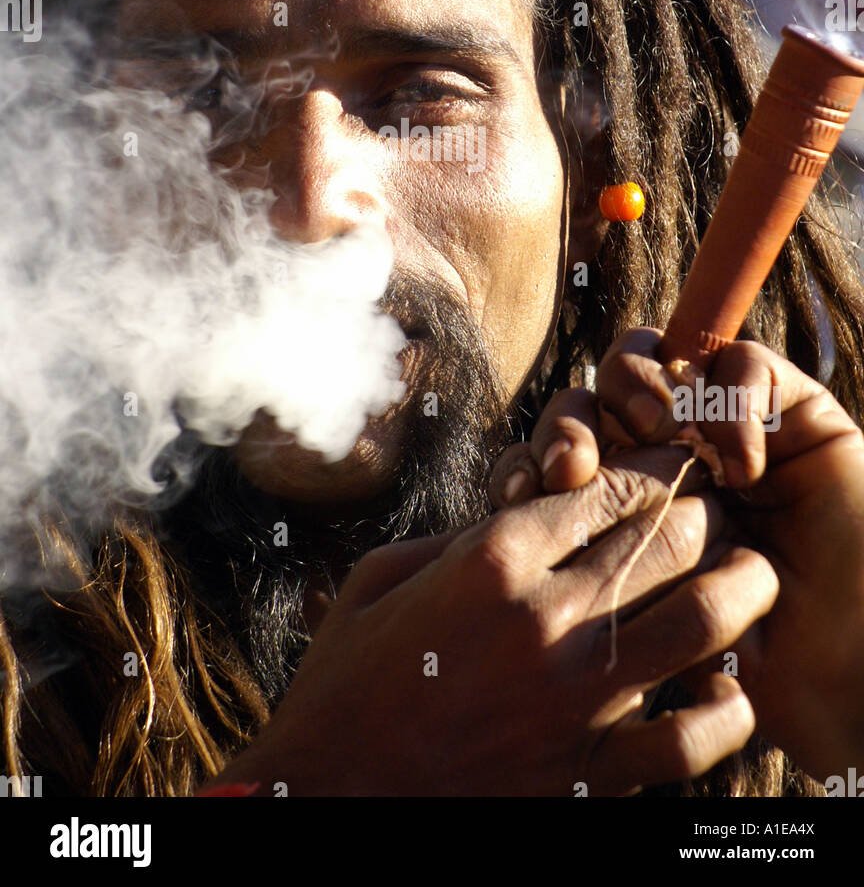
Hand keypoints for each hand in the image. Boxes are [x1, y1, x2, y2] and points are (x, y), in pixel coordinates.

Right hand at [202, 454, 774, 796]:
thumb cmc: (346, 681)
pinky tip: (726, 690)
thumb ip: (459, 536)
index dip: (651, 469)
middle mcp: (544, 618)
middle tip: (717, 508)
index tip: (672, 466)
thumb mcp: (384, 576)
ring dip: (739, 587)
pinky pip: (687, 740)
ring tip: (753, 573)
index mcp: (491, 559)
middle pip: (664, 539)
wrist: (327, 795)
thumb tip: (523, 516)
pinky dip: (723, 712)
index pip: (605, 490)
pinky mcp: (586, 771)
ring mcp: (573, 698)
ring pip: (697, 622)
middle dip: (701, 512)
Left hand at [494, 328, 863, 780]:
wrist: (847, 670)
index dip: (526, 460)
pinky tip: (743, 463)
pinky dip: (733, 395)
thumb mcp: (636, 633)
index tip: (516, 498)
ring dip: (636, 385)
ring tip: (653, 432)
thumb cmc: (748, 665)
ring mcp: (722, 427)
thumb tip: (466, 555)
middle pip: (589, 396)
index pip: (550, 454)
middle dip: (569, 418)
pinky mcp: (792, 409)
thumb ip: (562, 596)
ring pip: (652, 356)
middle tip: (572, 465)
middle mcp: (665, 456)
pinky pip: (746, 363)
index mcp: (619, 504)